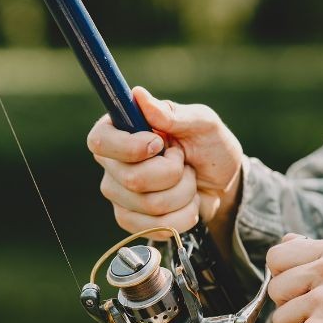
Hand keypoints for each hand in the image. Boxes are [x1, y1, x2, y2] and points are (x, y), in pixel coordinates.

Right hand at [86, 87, 242, 235]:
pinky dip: (183, 216)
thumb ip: (171, 113)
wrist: (222, 184)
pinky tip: (186, 203)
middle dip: (173, 173)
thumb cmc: (210, 146)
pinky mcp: (130, 220)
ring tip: (189, 182)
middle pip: (133, 179)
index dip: (130, 148)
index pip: (100, 141)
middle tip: (184, 162)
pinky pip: (155, 226)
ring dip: (184, 194)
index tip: (158, 144)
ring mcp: (118, 194)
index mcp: (120, 130)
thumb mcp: (201, 123)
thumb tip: (138, 96)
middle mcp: (112, 163)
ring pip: (150, 205)